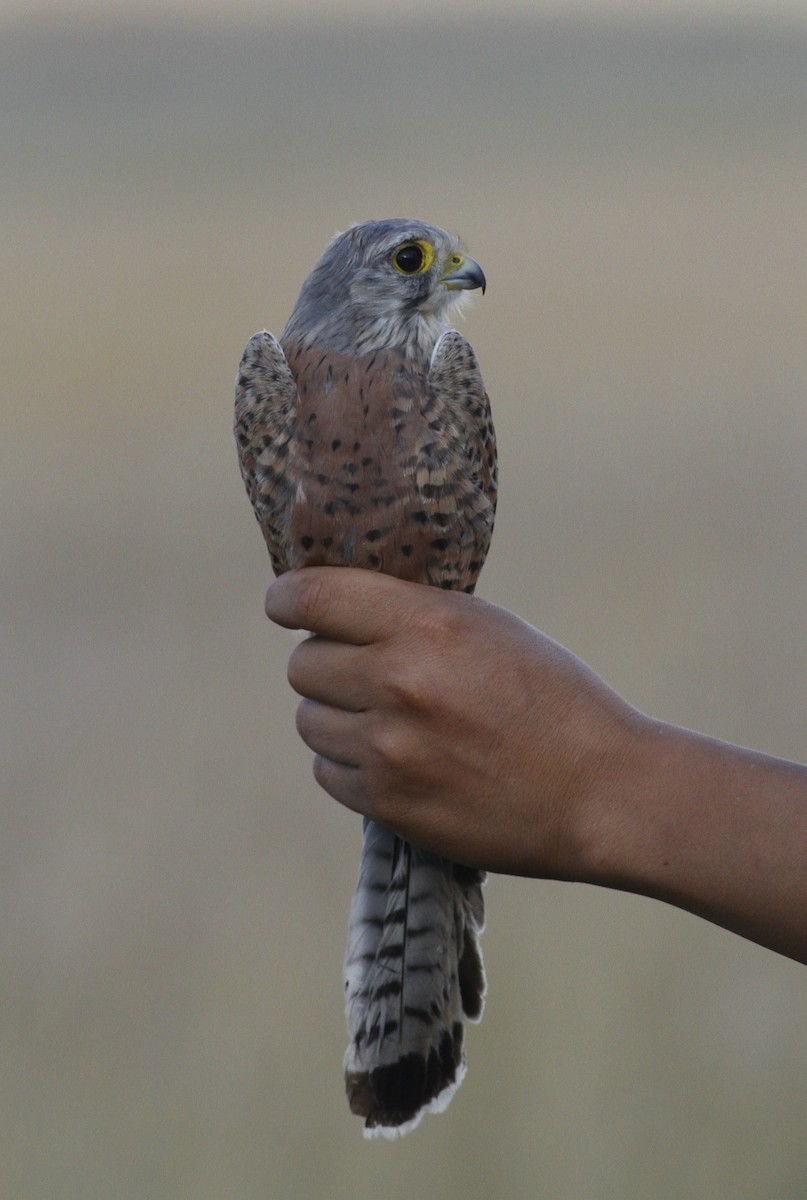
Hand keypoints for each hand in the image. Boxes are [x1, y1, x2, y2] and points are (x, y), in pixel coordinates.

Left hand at [264, 567, 637, 878]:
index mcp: (427, 624)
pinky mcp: (389, 803)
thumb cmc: (555, 698)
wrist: (601, 792)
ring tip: (393, 721)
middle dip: (326, 662)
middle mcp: (398, 682)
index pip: (311, 598)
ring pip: (310, 721)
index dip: (287, 598)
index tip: (283, 604)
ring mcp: (389, 749)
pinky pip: (328, 772)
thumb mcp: (490, 627)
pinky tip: (399, 760)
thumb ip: (412, 613)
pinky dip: (352, 764)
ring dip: (337, 716)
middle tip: (365, 671)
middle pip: (302, 664)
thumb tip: (338, 607)